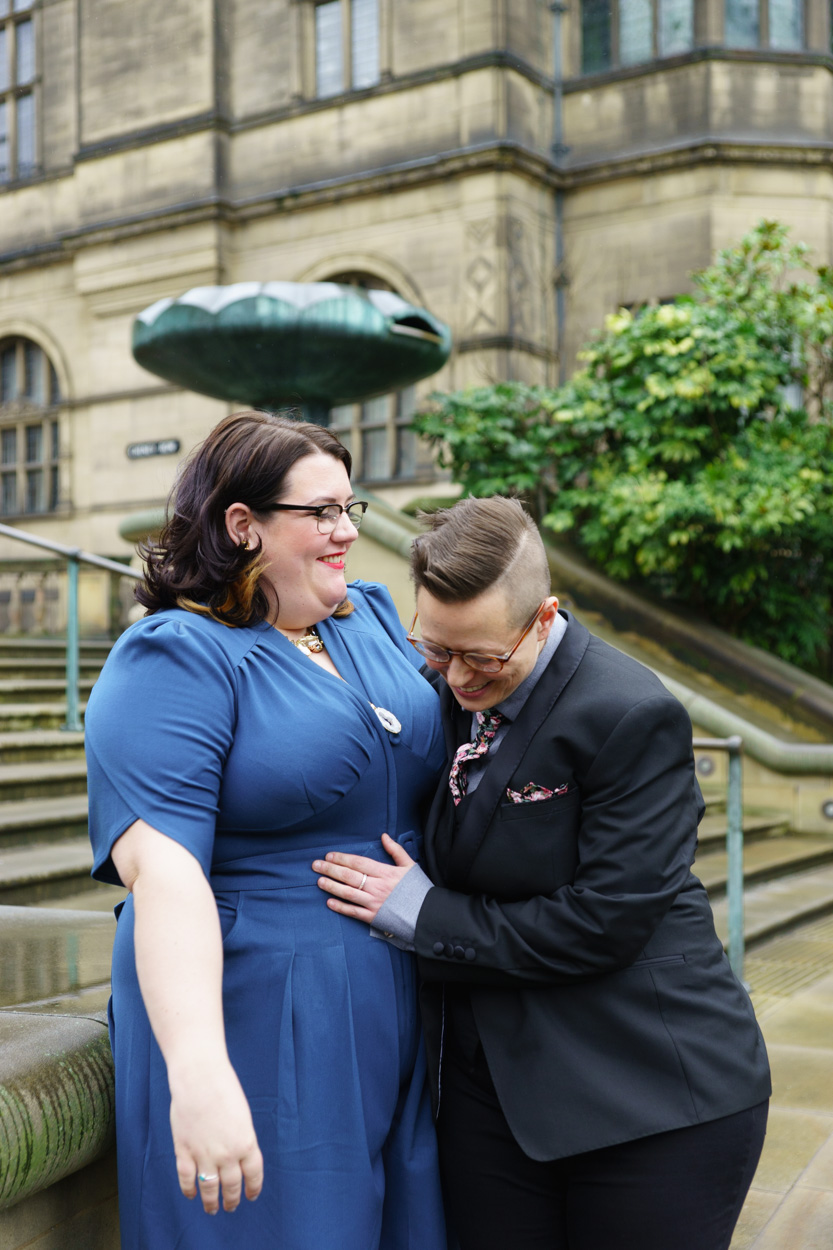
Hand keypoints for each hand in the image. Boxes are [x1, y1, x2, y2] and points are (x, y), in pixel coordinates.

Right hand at [169, 1058, 263, 1214]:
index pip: (253, 1174)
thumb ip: (240, 1138)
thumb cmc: (223, 1088)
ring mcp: (204, 1155)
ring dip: (212, 1203)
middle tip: (231, 1206)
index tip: (251, 1196)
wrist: (200, 1078)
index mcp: (246, 1142)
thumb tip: (237, 1156)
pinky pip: (187, 1179)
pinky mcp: (184, 1152)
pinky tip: (192, 1195)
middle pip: (232, 1185)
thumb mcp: (242, 1115)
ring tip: (212, 1209)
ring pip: (210, 1189)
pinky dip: (189, 1191)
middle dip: (232, 1199)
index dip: (253, 1188)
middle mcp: (227, 1154)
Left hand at [314, 833, 414, 924]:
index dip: (342, 858)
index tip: (329, 856)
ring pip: (348, 893)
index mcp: (385, 873)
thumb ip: (396, 850)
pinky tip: (329, 902)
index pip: (359, 863)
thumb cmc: (418, 889)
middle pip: (349, 876)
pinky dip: (340, 907)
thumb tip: (384, 836)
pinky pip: (354, 912)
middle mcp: (377, 887)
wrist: (427, 914)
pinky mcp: (374, 917)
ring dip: (331, 886)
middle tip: (316, 865)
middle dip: (331, 869)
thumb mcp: (410, 865)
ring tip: (319, 881)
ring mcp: (374, 903)